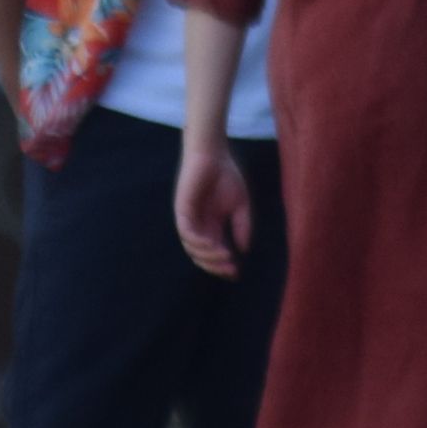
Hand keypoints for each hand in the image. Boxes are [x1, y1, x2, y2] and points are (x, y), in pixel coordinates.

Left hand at [172, 138, 251, 275]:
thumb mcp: (241, 206)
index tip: (236, 273)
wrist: (214, 154)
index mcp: (211, 227)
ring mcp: (189, 220)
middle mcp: (198, 227)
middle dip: (215, 265)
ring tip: (225, 255)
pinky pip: (186, 233)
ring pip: (193, 248)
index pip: (213, 254)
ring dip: (208, 256)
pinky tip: (213, 244)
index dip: (222, 266)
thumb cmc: (226, 176)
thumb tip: (244, 251)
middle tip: (231, 268)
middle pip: (201, 256)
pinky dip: (198, 242)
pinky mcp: (182, 210)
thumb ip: (242, 227)